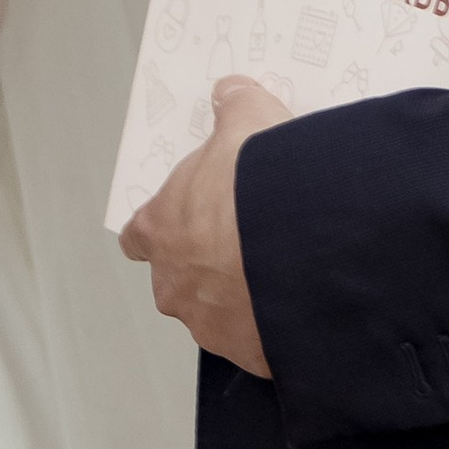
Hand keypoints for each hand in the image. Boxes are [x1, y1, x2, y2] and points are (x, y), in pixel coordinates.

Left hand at [119, 76, 284, 375]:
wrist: (307, 251)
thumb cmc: (262, 188)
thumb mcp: (249, 125)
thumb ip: (234, 107)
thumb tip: (230, 93)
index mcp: (161, 230)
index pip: (140, 235)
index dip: (160, 229)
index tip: (180, 225)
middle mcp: (174, 284)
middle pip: (178, 279)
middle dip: (208, 266)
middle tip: (247, 248)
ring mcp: (210, 325)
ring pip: (216, 315)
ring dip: (241, 301)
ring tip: (281, 277)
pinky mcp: (250, 356)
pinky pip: (258, 344)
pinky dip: (274, 330)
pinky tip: (301, 307)